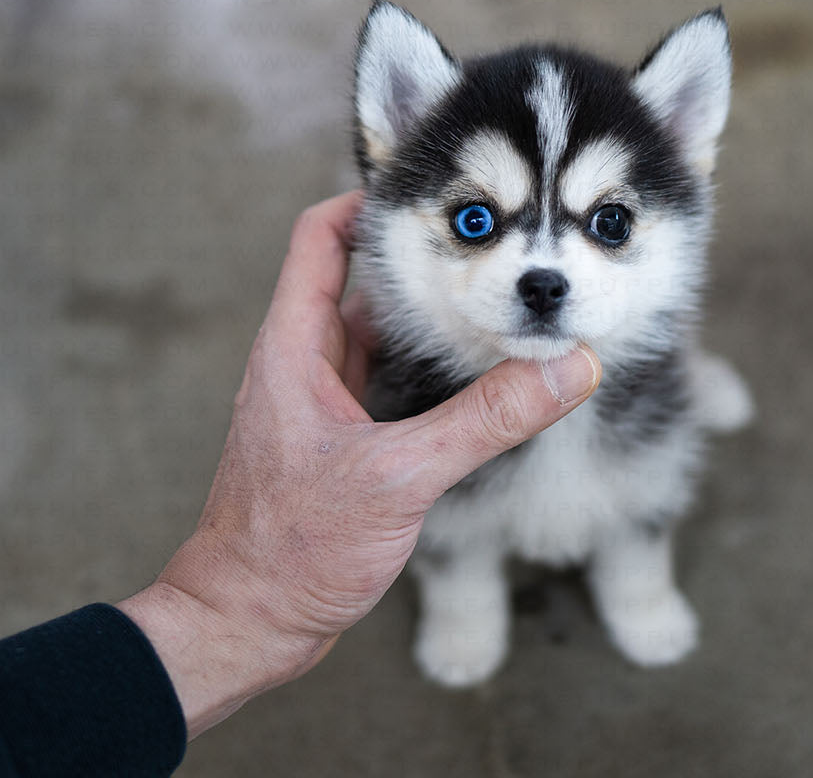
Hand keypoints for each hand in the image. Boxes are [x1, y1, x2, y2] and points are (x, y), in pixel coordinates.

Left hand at [117, 190, 600, 735]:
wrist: (245, 624)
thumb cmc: (291, 550)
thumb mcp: (401, 478)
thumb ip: (487, 421)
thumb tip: (567, 368)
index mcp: (293, 348)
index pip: (320, 237)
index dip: (369, 201)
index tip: (433, 186)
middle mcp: (301, 363)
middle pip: (360, 280)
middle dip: (422, 259)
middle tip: (493, 243)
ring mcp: (319, 403)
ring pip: (379, 335)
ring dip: (430, 318)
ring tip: (499, 297)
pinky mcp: (339, 442)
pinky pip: (387, 381)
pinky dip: (428, 369)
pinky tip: (478, 376)